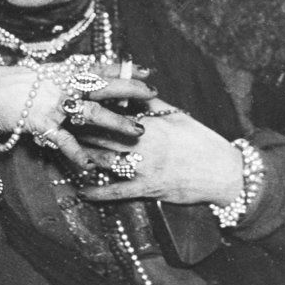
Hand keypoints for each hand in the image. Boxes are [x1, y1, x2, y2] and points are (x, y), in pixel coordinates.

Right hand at [0, 61, 156, 170]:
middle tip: (153, 94)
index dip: (123, 68)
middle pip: (104, 86)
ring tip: (138, 132)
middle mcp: (62, 85)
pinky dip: (78, 154)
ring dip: (117, 123)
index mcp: (63, 72)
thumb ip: (63, 76)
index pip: (99, 67)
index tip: (146, 70)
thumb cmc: (11, 84)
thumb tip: (83, 73)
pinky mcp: (41, 123)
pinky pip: (65, 141)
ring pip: (93, 114)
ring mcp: (53, 104)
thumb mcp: (40, 73)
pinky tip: (92, 166)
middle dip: (130, 90)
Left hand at [77, 105, 244, 206]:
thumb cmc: (202, 142)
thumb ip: (152, 104)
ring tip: (64, 153)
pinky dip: (98, 193)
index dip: (91, 110)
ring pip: (105, 162)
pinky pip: (117, 192)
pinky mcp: (148, 189)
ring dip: (83, 158)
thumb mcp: (179, 116)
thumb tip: (132, 90)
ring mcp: (144, 169)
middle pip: (103, 137)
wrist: (223, 173)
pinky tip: (82, 192)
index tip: (73, 104)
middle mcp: (143, 146)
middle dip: (80, 131)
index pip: (113, 114)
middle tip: (60, 126)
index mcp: (150, 125)